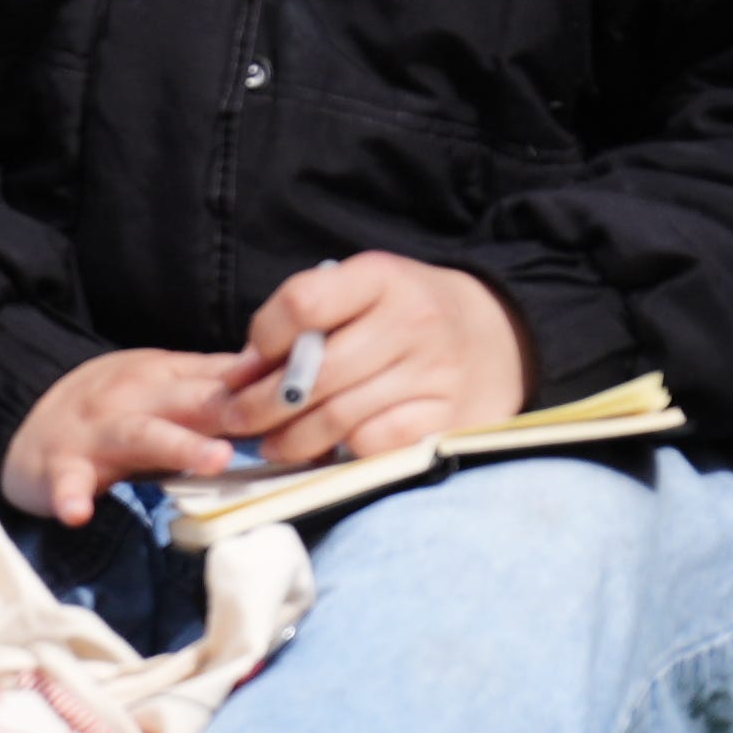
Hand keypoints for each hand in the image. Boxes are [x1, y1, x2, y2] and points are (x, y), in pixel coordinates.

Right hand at [0, 346, 264, 529]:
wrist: (25, 419)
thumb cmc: (114, 409)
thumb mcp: (164, 385)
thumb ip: (219, 387)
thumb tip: (290, 385)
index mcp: (165, 377)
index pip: (224, 379)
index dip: (266, 389)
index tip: (313, 395)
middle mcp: (134, 398)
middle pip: (191, 401)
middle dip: (233, 409)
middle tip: (276, 422)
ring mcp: (96, 432)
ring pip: (141, 435)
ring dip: (178, 446)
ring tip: (215, 461)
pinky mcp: (61, 468)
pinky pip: (66, 482)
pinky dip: (71, 495)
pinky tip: (79, 511)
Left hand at [208, 252, 530, 471]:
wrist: (500, 335)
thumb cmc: (406, 313)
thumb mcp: (362, 290)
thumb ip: (305, 319)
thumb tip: (243, 372)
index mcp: (381, 277)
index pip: (303, 303)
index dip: (264, 338)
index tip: (244, 364)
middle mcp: (413, 321)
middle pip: (316, 372)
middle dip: (260, 404)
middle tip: (232, 420)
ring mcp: (436, 372)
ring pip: (340, 415)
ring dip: (291, 438)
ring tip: (269, 444)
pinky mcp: (451, 419)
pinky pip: (378, 443)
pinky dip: (342, 453)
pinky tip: (322, 454)